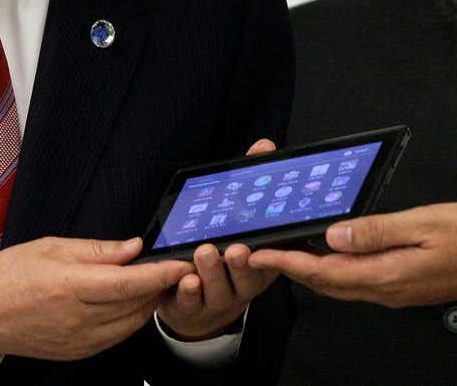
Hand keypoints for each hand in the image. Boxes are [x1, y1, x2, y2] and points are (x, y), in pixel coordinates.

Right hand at [0, 236, 192, 360]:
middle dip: (161, 287)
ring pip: (130, 323)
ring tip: (155, 283)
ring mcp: (77, 340)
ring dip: (148, 304)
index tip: (182, 264)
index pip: (129, 283)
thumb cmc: (10, 274)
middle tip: (174, 268)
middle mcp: (77, 318)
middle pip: (135, 304)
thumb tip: (134, 248)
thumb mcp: (53, 247)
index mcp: (70, 286)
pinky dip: (130, 320)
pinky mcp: (76, 352)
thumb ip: (98, 250)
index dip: (161, 274)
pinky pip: (115, 337)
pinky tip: (130, 303)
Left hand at [158, 139, 281, 339]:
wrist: (200, 306)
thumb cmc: (224, 256)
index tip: (264, 237)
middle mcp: (245, 283)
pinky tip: (185, 279)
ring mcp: (220, 299)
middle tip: (235, 248)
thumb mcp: (239, 220)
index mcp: (261, 262)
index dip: (271, 249)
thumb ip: (250, 183)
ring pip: (219, 289)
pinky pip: (192, 303)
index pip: (271, 255)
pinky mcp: (194, 309)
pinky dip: (189, 292)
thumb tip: (264, 146)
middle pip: (248, 277)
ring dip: (212, 272)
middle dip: (241, 262)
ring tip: (204, 252)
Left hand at [246, 202, 456, 307]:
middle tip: (261, 252)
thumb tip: (334, 236)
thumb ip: (376, 230)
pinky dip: (335, 270)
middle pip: (325, 284)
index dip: (287, 263)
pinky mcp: (404, 286)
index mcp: (386, 274)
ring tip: (287, 249)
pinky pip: (358, 282)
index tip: (258, 254)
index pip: (323, 272)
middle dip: (291, 269)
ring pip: (340, 285)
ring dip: (311, 270)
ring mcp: (395, 291)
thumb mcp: (424, 223)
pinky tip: (332, 252)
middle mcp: (386, 289)